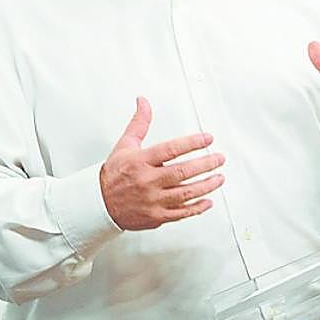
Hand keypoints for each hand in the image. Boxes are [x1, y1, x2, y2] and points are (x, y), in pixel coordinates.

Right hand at [99, 97, 222, 230]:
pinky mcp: (156, 216)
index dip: (192, 143)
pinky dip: (197, 208)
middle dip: (205, 164)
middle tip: (219, 158)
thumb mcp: (124, 145)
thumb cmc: (113, 174)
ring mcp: (153, 200)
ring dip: (206, 185)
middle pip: (182, 172)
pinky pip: (181, 213)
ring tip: (219, 177)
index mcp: (140, 161)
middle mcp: (147, 181)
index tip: (208, 138)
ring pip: (186, 194)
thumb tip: (144, 102)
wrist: (99, 204)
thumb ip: (139, 123)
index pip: (170, 149)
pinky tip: (208, 201)